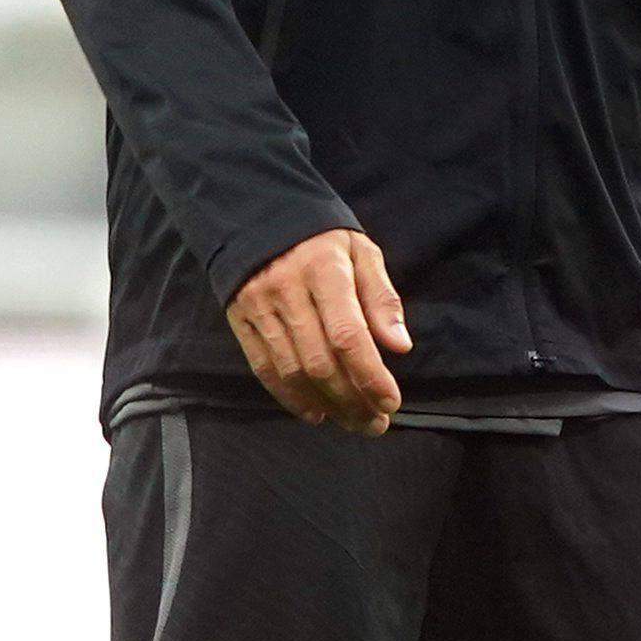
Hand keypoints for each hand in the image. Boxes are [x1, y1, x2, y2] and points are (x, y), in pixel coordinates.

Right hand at [223, 229, 408, 432]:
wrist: (258, 218)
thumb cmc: (322, 239)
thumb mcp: (362, 252)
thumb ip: (381, 298)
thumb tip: (400, 346)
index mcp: (325, 272)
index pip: (348, 336)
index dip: (370, 376)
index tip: (391, 401)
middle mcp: (288, 293)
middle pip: (320, 362)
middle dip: (352, 400)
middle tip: (376, 423)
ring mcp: (259, 310)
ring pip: (292, 370)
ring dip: (325, 404)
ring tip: (353, 422)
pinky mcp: (240, 322)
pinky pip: (264, 368)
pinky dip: (289, 396)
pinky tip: (314, 411)